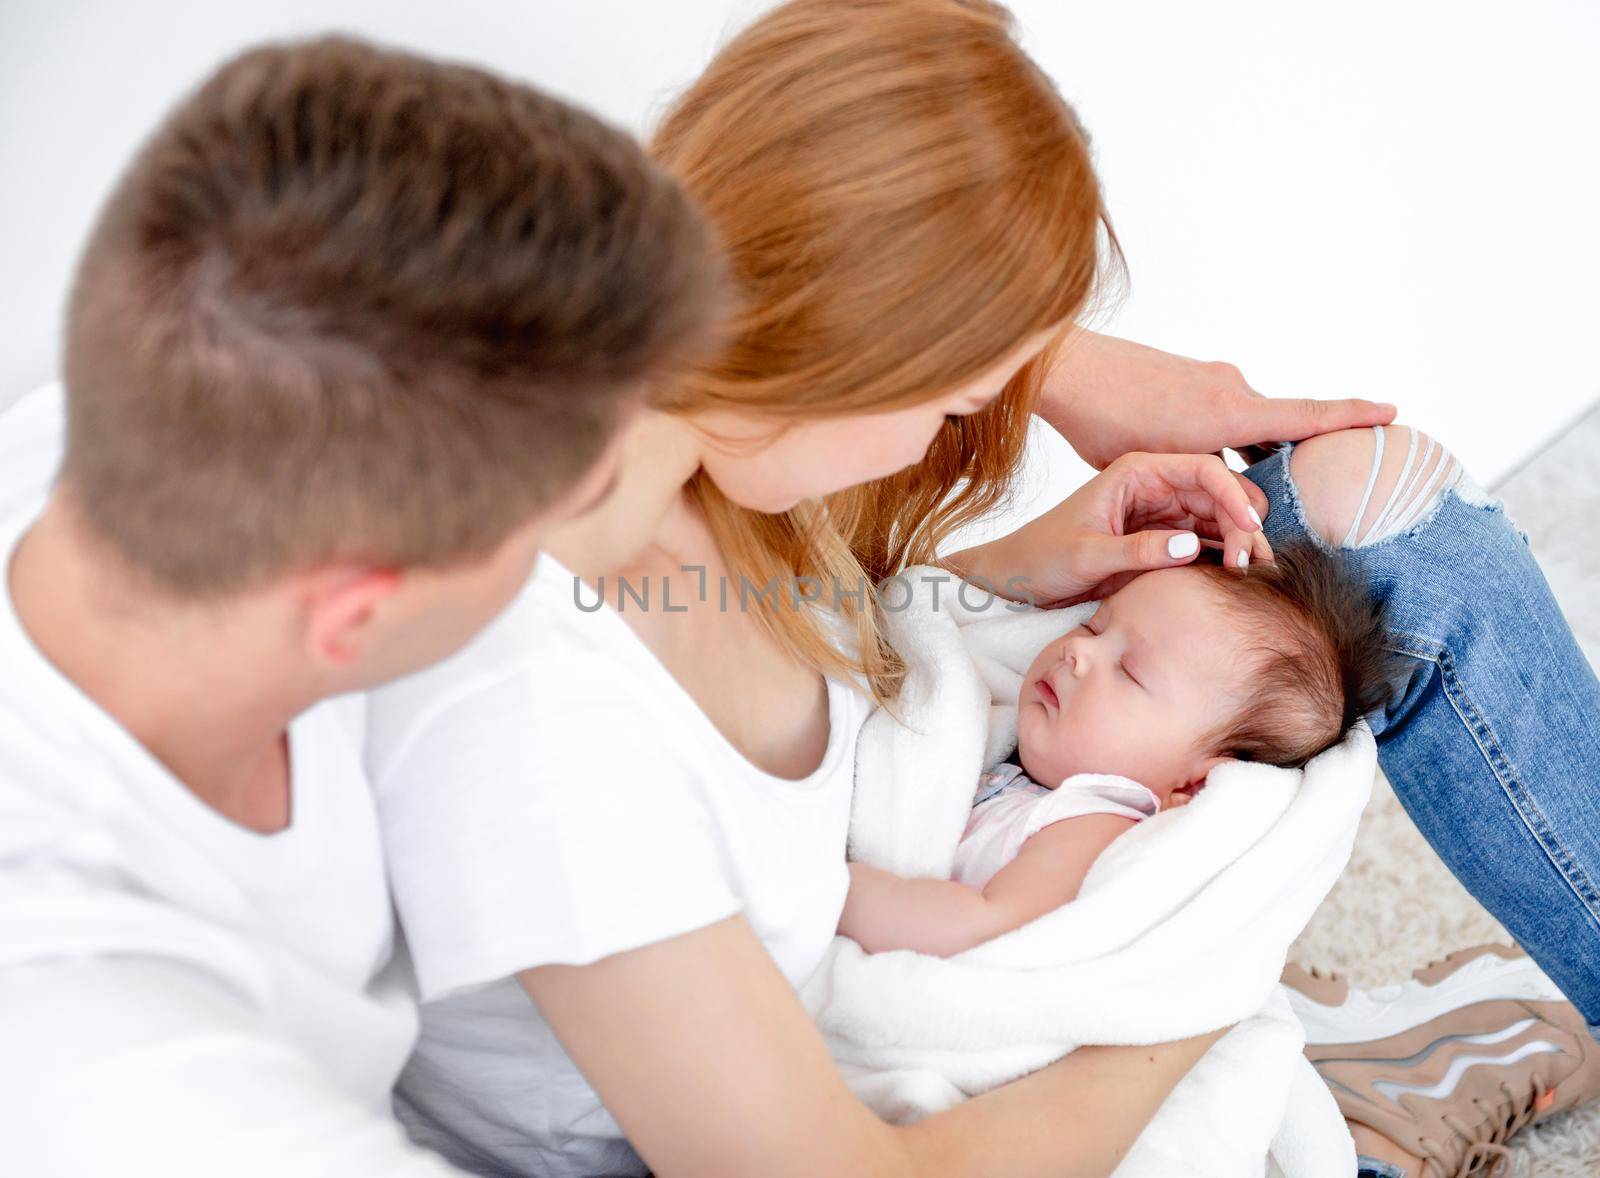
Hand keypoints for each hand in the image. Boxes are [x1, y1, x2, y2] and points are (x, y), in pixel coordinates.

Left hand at [946, 451, 1272, 607]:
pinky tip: (1238, 575)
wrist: (1019, 577)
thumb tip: (1193, 545)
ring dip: (1239, 541)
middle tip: (1252, 563)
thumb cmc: (1043, 557)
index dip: (1234, 495)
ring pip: (1218, 519)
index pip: (1203, 469)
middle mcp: (1155, 486)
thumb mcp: (1087, 555)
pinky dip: (1224, 555)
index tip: (1250, 527)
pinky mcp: (1162, 538)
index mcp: (1137, 472)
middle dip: (1243, 523)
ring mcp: (1162, 512)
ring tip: (1253, 573)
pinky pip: (1206, 540)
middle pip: (1219, 494)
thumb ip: (1138, 550)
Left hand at [1040, 331, 1397, 469]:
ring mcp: (1212, 380)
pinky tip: (1209, 463)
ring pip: (1250, 428)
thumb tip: (1242, 505)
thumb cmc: (1102, 422)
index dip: (1351, 417)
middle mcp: (1230, 388)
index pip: (1306, 415)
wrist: (1065, 371)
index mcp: (1227, 412)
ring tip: (1255, 491)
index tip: (1394, 411)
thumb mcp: (1157, 467)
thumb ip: (1203, 487)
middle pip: (1282, 431)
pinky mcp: (1192, 380)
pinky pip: (1227, 416)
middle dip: (1298, 461)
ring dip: (1256, 458)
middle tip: (1319, 485)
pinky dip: (1231, 442)